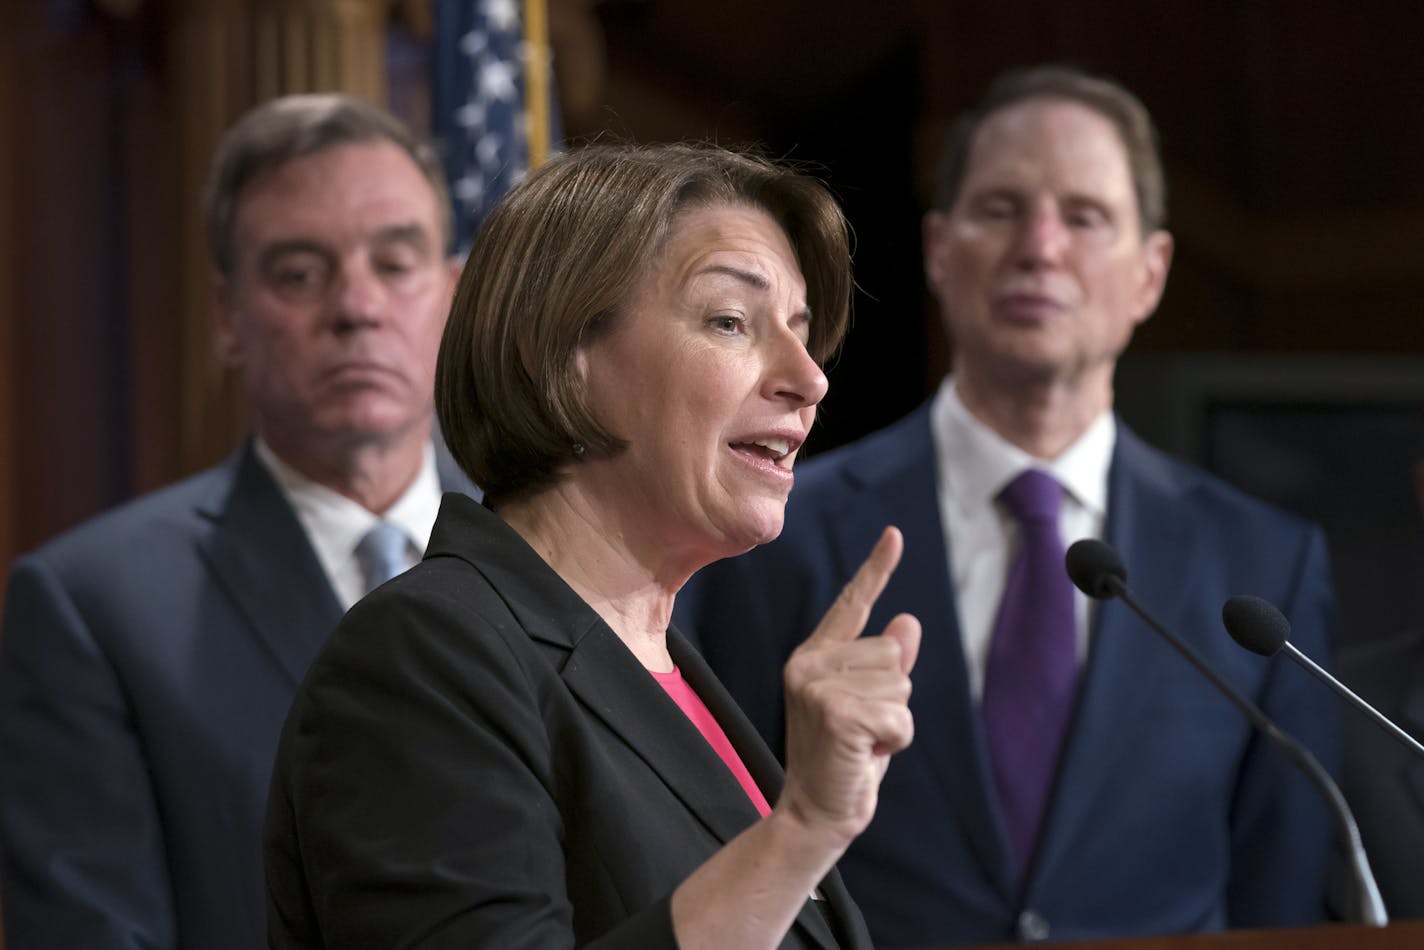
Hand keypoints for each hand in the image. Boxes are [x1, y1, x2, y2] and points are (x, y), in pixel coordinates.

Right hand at [778, 526, 920, 848]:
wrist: (815, 814)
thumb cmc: (843, 761)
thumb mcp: (870, 707)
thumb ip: (886, 667)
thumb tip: (908, 622)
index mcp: (814, 656)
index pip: (852, 605)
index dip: (876, 569)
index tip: (895, 535)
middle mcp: (808, 663)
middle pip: (893, 655)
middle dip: (895, 699)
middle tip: (862, 731)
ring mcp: (816, 685)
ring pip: (900, 685)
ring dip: (896, 722)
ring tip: (862, 743)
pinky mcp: (833, 711)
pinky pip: (899, 714)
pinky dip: (895, 739)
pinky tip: (865, 753)